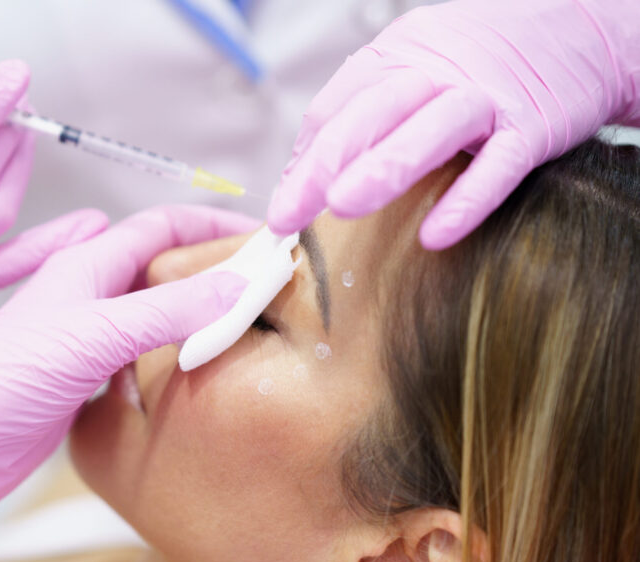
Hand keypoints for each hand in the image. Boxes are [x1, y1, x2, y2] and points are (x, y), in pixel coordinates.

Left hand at [0, 205, 257, 561]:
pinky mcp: (83, 378)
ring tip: (244, 328)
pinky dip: (174, 354)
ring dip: (196, 313)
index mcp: (85, 267)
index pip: (160, 227)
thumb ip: (163, 311)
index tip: (263, 239)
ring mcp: (85, 338)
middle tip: (265, 288)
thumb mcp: (89, 339)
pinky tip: (196, 371)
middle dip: (212, 269)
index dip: (212, 226)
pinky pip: (142, 354)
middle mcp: (87, 295)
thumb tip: (235, 283)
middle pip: (162, 267)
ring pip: (155, 312)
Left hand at [268, 0, 639, 248]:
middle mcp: (437, 70)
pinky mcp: (534, 123)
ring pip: (431, 126)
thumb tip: (301, 176)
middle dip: (323, 164)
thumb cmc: (482, 60)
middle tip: (287, 215)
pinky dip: (468, 197)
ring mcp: (487, 96)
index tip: (282, 206)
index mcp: (398, 57)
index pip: (337, 106)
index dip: (304, 157)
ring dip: (385, 167)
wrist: (582, 25)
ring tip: (341, 208)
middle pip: (372, 112)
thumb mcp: (414, 70)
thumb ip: (362, 117)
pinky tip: (435, 234)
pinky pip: (500, 163)